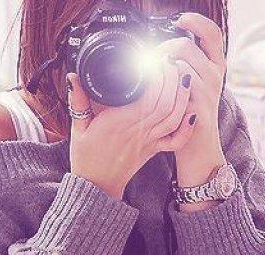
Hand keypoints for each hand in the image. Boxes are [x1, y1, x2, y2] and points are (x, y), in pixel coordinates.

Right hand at [66, 56, 196, 199]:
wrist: (97, 186)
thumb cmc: (87, 158)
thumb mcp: (78, 128)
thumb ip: (78, 101)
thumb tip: (73, 77)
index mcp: (120, 121)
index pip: (148, 95)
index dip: (157, 75)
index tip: (155, 59)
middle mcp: (138, 130)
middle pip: (166, 101)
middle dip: (173, 78)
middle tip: (171, 61)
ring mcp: (149, 140)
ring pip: (174, 117)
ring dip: (183, 96)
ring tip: (183, 77)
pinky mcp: (154, 149)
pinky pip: (176, 141)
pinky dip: (187, 128)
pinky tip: (191, 114)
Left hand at [156, 13, 227, 210]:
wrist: (197, 149)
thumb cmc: (189, 119)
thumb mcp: (190, 90)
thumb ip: (182, 69)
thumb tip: (161, 53)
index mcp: (213, 67)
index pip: (211, 35)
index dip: (197, 23)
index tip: (180, 19)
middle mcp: (214, 75)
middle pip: (187, 46)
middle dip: (163, 48)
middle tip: (150, 58)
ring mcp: (208, 92)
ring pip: (181, 64)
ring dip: (160, 66)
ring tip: (150, 75)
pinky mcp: (199, 107)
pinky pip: (181, 86)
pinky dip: (165, 84)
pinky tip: (155, 90)